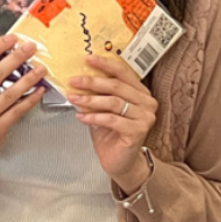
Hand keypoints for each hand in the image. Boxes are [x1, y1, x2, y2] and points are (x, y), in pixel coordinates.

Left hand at [68, 55, 156, 193]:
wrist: (121, 162)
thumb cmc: (112, 134)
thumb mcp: (104, 108)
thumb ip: (99, 93)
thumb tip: (79, 77)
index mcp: (140, 92)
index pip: (123, 72)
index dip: (105, 64)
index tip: (88, 59)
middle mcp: (146, 102)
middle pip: (116, 86)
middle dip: (92, 82)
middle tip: (74, 81)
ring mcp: (145, 117)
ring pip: (113, 102)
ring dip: (90, 100)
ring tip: (74, 98)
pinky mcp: (138, 131)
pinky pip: (111, 120)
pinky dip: (94, 117)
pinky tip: (81, 117)